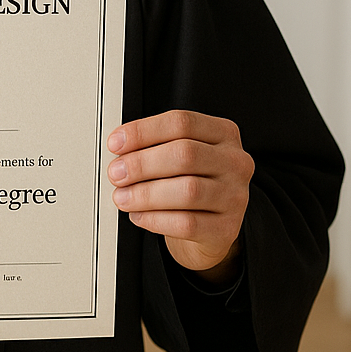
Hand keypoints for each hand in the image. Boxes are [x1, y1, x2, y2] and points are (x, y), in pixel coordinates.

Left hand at [106, 110, 252, 281]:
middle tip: (116, 173)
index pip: (181, 123)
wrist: (211, 226)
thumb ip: (156, 146)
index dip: (143, 131)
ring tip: (123, 197)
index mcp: (223, 133)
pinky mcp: (227, 228)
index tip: (115, 143)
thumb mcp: (181, 155)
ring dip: (146, 194)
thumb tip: (119, 151)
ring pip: (187, 190)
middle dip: (142, 164)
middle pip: (185, 154)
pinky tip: (139, 215)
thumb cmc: (191, 181)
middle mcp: (235, 162)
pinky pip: (187, 223)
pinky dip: (155, 219)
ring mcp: (235, 196)